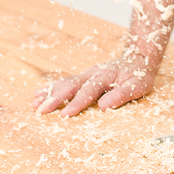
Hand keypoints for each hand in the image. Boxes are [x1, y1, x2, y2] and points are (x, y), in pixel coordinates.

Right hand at [32, 53, 156, 116]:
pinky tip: (39, 94)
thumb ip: (121, 95)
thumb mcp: (137, 86)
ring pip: (65, 82)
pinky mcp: (84, 76)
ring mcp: (87, 74)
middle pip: (71, 86)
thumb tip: (104, 107)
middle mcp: (93, 74)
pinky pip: (66, 81)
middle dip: (55, 99)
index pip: (89, 92)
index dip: (76, 104)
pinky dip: (52, 88)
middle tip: (40, 111)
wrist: (138, 57)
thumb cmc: (139, 75)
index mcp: (105, 76)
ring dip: (50, 93)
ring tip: (34, 103)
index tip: (64, 115)